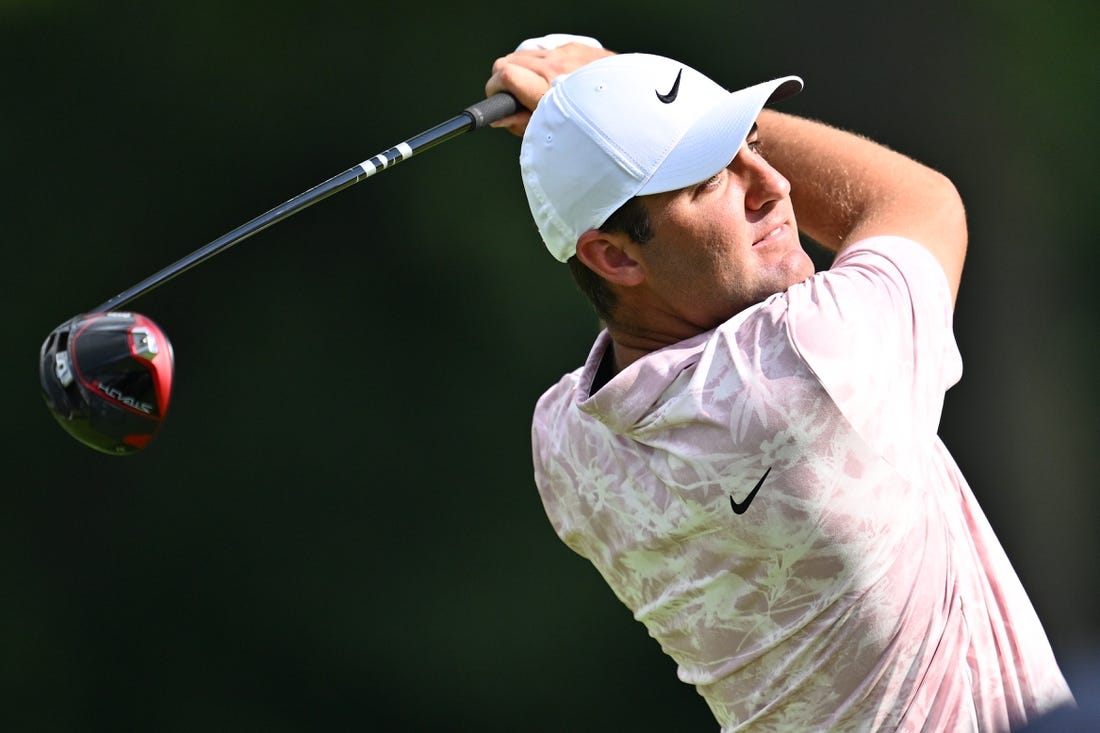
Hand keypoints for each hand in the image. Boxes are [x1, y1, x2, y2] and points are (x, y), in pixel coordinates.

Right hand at [485, 34, 613, 135]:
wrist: (634, 116)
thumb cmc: (594, 132)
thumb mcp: (551, 136)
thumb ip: (520, 123)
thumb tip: (497, 118)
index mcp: (546, 91)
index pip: (503, 74)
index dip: (494, 88)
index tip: (497, 100)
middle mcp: (556, 67)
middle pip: (510, 61)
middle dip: (506, 79)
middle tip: (517, 99)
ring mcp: (569, 54)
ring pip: (528, 53)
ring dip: (526, 69)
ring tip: (539, 91)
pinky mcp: (581, 48)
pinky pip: (552, 50)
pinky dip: (548, 64)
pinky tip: (560, 81)